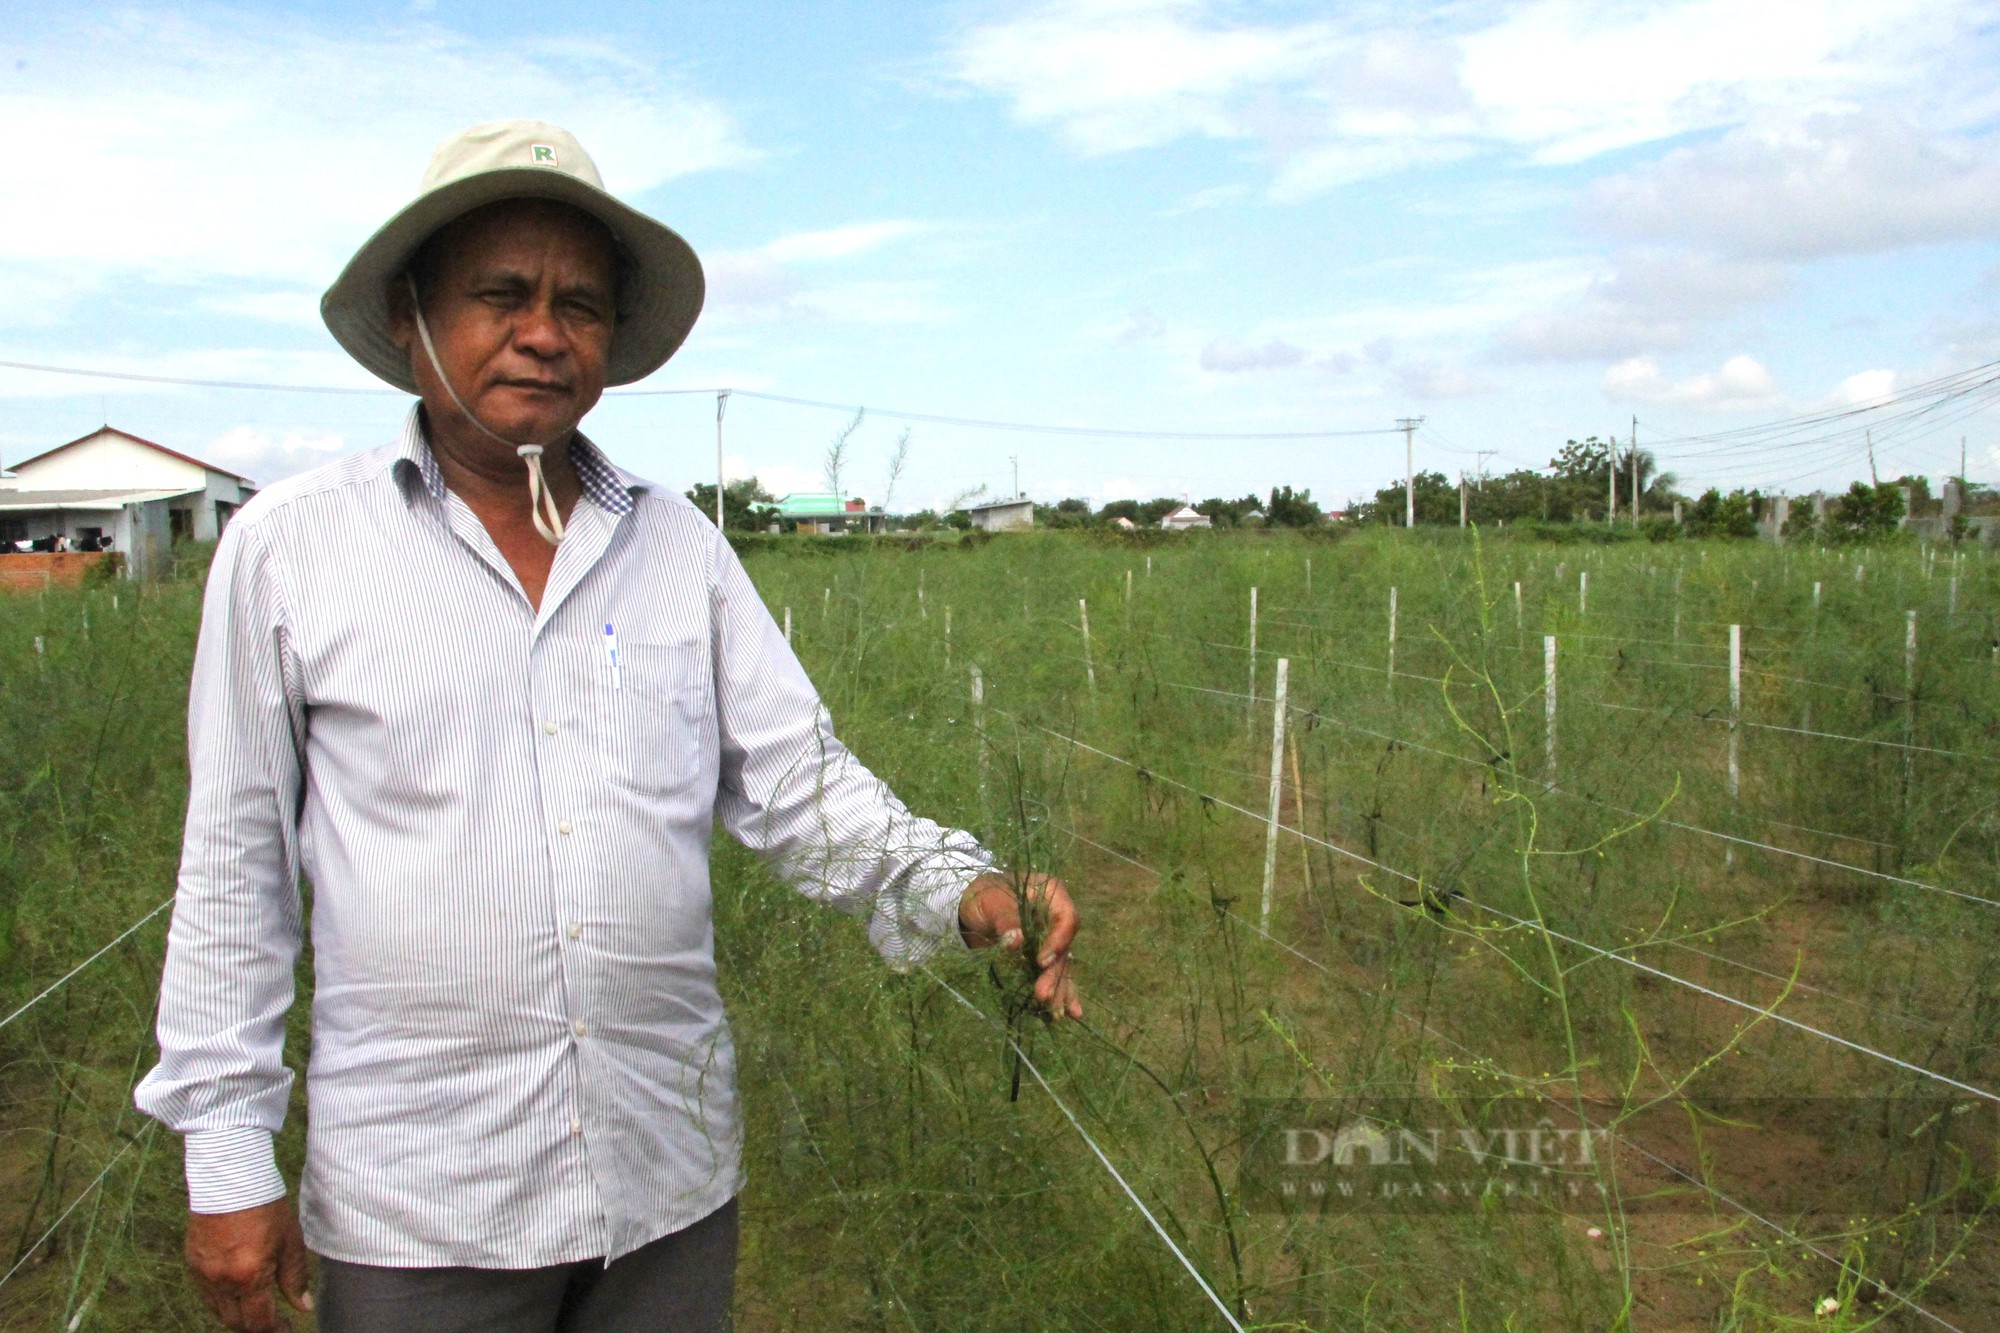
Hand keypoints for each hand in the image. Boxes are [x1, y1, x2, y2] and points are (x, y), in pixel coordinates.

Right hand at [185, 1198, 312, 1331]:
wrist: (231, 1181)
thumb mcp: (290, 1241)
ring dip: (237, 1315)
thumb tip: (303, 1306)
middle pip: (235, 1322)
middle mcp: (222, 1280)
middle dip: (255, 1327)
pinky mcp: (192, 1263)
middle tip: (273, 1322)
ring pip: (217, 1310)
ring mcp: (203, 1273)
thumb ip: (295, 1277)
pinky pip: (206, 1293)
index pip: (259, 1321)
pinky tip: (235, 1291)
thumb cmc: (265, 1206)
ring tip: (255, 1308)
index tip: (286, 1329)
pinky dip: (221, 1299)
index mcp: (249, 1276)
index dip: (274, 1330)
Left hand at [959, 872, 1081, 1019]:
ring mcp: (1051, 939)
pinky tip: (1068, 1012)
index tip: (1041, 962)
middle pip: (1064, 949)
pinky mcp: (1041, 957)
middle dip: (1054, 975)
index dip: (1057, 942)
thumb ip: (1006, 920)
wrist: (971, 906)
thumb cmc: (984, 897)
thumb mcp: (992, 903)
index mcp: (1052, 894)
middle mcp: (1057, 918)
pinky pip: (1053, 975)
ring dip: (1059, 990)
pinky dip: (1059, 993)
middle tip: (1042, 995)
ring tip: (1058, 1014)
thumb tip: (1017, 940)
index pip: (1066, 919)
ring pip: (1060, 966)